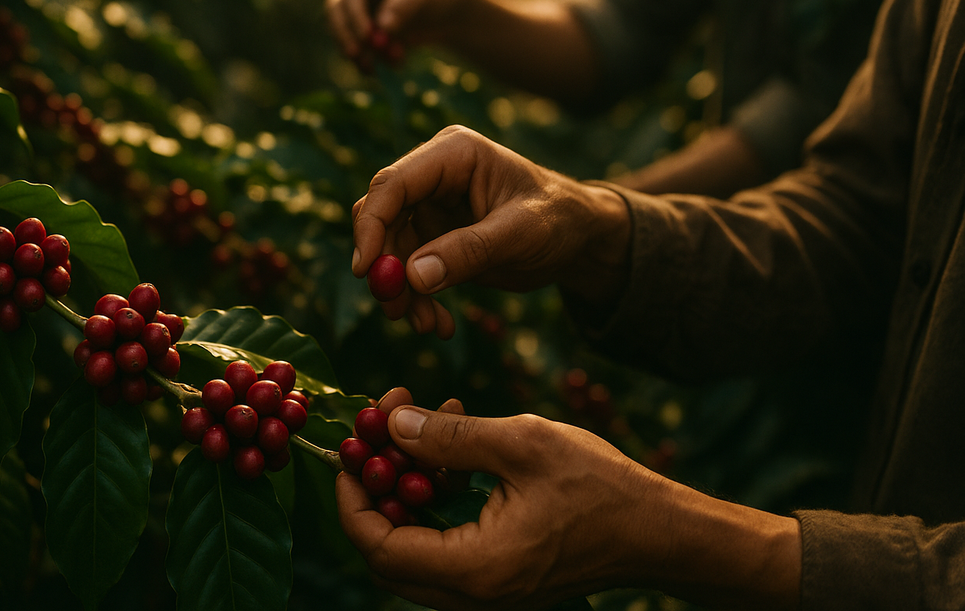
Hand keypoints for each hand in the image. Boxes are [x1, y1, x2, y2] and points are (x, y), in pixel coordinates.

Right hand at [324, 0, 478, 60]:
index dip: (355, 15)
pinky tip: (394, 65)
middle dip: (344, 35)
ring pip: (340, 33)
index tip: (368, 37)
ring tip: (392, 63)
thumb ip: (405, 5)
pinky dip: (369, 62)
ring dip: (360, 53)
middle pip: (334, 10)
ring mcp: (353, 10)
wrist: (445, 11)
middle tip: (356, 57)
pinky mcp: (358, 33)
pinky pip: (353, 50)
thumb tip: (382, 26)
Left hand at [336, 394, 801, 610]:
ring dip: (407, 483)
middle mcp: (473, 594)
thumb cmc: (601, 488)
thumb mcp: (522, 443)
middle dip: (375, 485)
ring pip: (414, 544)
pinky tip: (457, 444)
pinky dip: (437, 497)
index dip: (351, 495)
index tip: (352, 445)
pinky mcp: (499, 576)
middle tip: (381, 430)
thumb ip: (449, 436)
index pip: (378, 546)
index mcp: (475, 569)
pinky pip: (445, 543)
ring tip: (423, 419)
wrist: (662, 532)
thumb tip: (391, 423)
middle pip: (388, 551)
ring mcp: (486, 590)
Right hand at [351, 125, 630, 337]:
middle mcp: (434, 176)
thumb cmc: (561, 219)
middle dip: (385, 267)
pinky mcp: (434, 238)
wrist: (580, 238)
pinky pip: (409, 271)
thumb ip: (470, 251)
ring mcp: (430, 207)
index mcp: (453, 154)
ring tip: (427, 326)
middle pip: (382, 217)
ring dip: (402, 293)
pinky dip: (418, 300)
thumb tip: (413, 276)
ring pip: (390, 251)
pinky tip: (440, 325)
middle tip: (396, 310)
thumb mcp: (522, 234)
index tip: (366, 271)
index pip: (393, 184)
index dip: (371, 225)